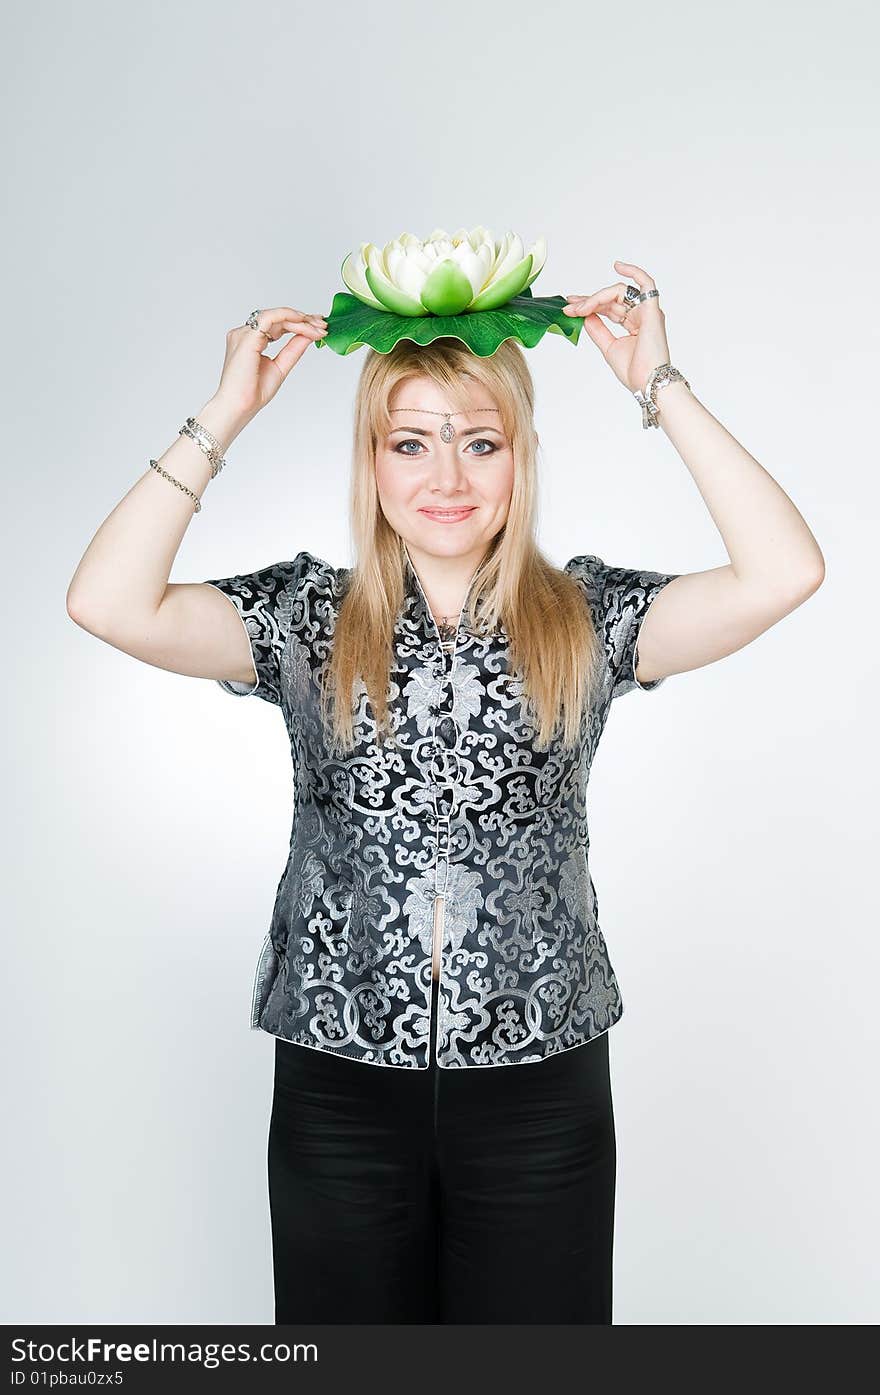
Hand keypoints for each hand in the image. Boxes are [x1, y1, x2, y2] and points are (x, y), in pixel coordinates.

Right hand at [214, 306, 327, 420]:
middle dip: (303, 319)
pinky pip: (270, 318)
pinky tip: (304, 323)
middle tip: (323, 324)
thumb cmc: (253, 393)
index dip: (299, 323)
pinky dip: (289, 317)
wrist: (240, 406)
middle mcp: (245, 334)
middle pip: (277, 318)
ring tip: (318, 328)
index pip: (277, 324)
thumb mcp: (281, 367)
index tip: (318, 327)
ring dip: (300, 320)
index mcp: (250, 341)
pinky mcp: (247, 337)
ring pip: (276, 316)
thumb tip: (308, 336)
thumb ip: (293, 349)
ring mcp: (244, 334)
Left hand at [561, 261, 670, 394]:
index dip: (589, 305)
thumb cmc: (634, 372)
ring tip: (580, 307)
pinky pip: (646, 283)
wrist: (647, 383)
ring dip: (597, 298)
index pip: (609, 308)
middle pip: (612, 299)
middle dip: (588, 301)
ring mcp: (647, 311)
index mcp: (633, 324)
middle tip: (569, 307)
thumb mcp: (609, 347)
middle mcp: (642, 315)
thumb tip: (586, 315)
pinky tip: (618, 266)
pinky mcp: (652, 310)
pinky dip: (634, 272)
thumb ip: (598, 330)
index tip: (570, 307)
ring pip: (619, 293)